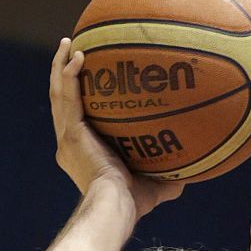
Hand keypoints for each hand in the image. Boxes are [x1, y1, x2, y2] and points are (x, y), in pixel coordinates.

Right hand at [50, 38, 183, 219]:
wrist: (116, 207)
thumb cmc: (134, 204)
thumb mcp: (156, 187)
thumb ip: (170, 179)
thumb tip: (192, 173)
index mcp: (81, 152)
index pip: (76, 119)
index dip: (77, 98)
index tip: (86, 80)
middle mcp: (68, 144)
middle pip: (61, 100)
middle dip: (63, 73)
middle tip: (71, 49)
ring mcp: (67, 137)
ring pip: (59, 93)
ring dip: (61, 66)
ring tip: (70, 43)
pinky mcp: (71, 133)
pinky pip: (67, 96)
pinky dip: (70, 75)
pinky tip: (79, 55)